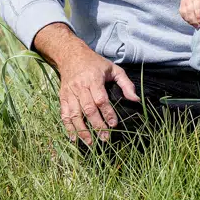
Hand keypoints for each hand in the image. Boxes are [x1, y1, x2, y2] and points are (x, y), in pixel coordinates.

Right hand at [32, 22, 139, 145]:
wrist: (71, 55)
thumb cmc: (95, 63)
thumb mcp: (114, 69)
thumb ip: (126, 84)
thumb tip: (136, 100)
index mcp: (94, 79)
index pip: (100, 99)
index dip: (107, 113)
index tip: (114, 124)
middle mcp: (80, 87)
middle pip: (88, 109)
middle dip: (97, 125)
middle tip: (105, 138)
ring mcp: (69, 93)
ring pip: (74, 114)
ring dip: (82, 130)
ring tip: (90, 143)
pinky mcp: (62, 97)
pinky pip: (64, 114)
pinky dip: (68, 127)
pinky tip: (74, 138)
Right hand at [180, 0, 199, 26]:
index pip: (196, 8)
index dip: (198, 16)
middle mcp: (189, 0)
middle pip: (190, 12)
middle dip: (193, 20)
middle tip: (198, 27)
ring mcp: (184, 2)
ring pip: (184, 13)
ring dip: (189, 20)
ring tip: (194, 25)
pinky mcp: (181, 4)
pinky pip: (181, 13)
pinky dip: (185, 18)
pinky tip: (189, 22)